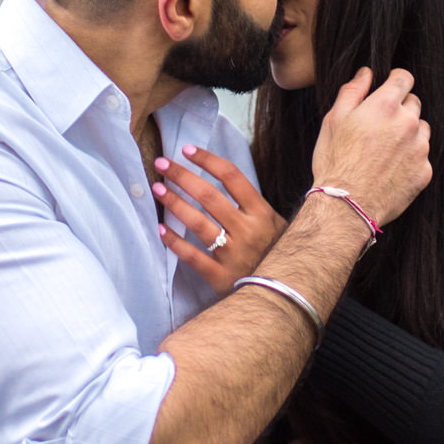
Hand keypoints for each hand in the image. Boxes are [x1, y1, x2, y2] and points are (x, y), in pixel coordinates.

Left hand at [154, 148, 286, 294]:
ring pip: (198, 223)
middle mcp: (247, 230)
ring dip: (174, 203)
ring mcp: (233, 254)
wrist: (286, 294)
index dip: (207, 160)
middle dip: (182, 176)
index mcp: (261, 213)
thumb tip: (224, 178)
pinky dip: (175, 243)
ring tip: (157, 189)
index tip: (187, 150)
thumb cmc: (276, 254)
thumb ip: (254, 205)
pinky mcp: (221, 277)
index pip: (231, 177)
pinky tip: (161, 230)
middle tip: (161, 164)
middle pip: (209, 195)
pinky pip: (193, 257)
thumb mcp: (276, 224)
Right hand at [310, 69, 430, 228]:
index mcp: (386, 106)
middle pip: (413, 103)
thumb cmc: (335, 162)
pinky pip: (422, 156)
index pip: (404, 78)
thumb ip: (353, 91)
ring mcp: (420, 148)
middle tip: (378, 126)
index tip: (389, 88)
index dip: (395, 81)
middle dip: (399, 109)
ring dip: (408, 132)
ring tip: (384, 149)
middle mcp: (408, 123)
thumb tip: (366, 73)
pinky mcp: (424, 171)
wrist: (346, 206)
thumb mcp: (334, 120)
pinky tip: (391, 168)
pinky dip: (411, 158)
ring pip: (421, 129)